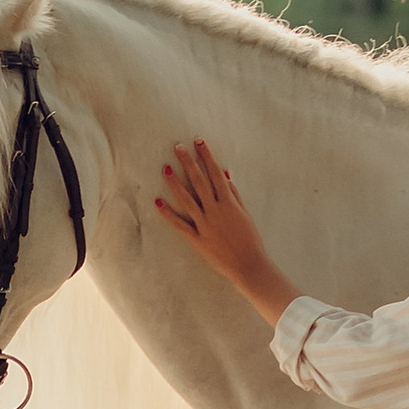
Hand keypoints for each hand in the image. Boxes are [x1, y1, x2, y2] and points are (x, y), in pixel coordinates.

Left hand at [154, 139, 295, 321]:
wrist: (248, 266)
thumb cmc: (250, 239)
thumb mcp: (245, 213)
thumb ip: (234, 194)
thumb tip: (225, 174)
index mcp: (229, 203)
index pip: (216, 174)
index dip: (207, 156)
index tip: (199, 142)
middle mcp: (215, 211)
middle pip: (199, 182)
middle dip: (188, 163)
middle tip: (178, 147)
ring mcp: (205, 225)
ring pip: (187, 200)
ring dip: (175, 183)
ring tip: (166, 168)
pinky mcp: (197, 239)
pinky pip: (179, 224)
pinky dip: (168, 213)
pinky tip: (158, 201)